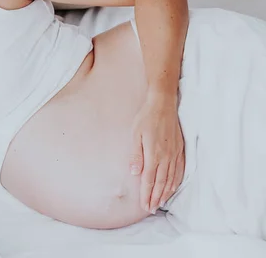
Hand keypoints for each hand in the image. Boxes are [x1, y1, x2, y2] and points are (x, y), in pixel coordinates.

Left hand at [129, 94, 184, 213]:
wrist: (163, 105)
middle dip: (155, 197)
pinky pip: (179, 170)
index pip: (149, 180)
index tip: (143, 205)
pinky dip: (176, 182)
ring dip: (166, 193)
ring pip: (171, 179)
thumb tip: (133, 173)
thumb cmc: (146, 118)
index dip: (146, 194)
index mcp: (153, 154)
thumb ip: (135, 155)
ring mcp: (174, 154)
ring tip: (160, 203)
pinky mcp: (180, 150)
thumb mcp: (135, 135)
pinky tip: (172, 187)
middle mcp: (166, 157)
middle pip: (161, 183)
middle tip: (151, 209)